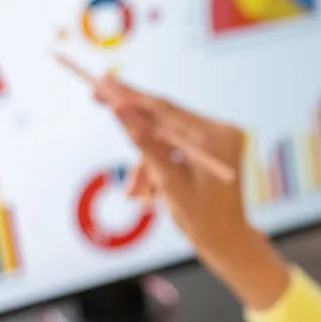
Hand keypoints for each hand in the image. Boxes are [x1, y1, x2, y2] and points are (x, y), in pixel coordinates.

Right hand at [94, 74, 289, 309]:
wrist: (226, 240)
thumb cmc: (201, 218)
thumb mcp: (168, 181)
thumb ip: (145, 144)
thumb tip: (119, 108)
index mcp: (217, 136)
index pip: (166, 108)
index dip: (130, 95)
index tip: (102, 81)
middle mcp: (221, 130)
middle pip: (164, 116)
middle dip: (133, 127)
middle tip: (95, 97)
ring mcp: (217, 137)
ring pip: (164, 137)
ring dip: (145, 163)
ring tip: (136, 194)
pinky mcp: (209, 146)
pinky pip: (172, 147)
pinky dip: (157, 166)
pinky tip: (151, 194)